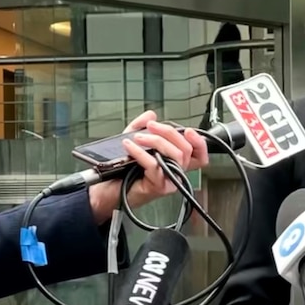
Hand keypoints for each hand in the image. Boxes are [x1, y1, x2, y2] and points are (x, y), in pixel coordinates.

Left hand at [88, 110, 209, 222]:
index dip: (199, 143)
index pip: (198, 155)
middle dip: (168, 132)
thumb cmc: (121, 171)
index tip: (188, 131)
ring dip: (155, 140)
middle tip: (151, 126)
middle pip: (186, 149)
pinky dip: (140, 152)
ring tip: (137, 137)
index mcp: (174, 162)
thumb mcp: (132, 141)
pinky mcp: (159, 187)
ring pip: (175, 155)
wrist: (106, 190)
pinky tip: (129, 146)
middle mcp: (175, 172)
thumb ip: (141, 126)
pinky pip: (155, 165)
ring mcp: (169, 180)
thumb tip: (151, 114)